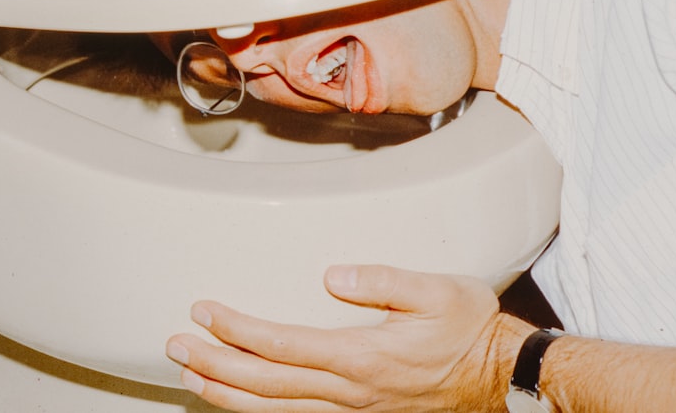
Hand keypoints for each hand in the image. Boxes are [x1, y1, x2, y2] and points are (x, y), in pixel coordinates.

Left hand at [165, 264, 528, 411]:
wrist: (501, 375)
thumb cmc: (470, 329)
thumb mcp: (438, 290)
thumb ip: (383, 280)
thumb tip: (333, 275)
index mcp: (363, 356)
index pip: (283, 345)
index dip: (238, 331)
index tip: (204, 312)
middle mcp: (351, 390)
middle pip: (266, 384)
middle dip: (214, 365)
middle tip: (175, 346)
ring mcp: (355, 409)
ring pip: (276, 410)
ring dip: (228, 394)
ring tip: (191, 379)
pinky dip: (261, 410)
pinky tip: (244, 401)